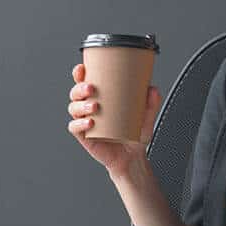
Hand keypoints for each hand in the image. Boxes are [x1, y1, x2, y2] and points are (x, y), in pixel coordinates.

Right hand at [66, 63, 161, 178]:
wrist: (132, 157)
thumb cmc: (134, 134)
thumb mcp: (146, 117)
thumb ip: (151, 104)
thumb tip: (152, 90)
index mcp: (100, 98)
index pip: (85, 82)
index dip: (80, 73)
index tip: (83, 68)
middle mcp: (89, 108)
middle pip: (75, 93)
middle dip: (79, 88)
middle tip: (92, 88)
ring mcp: (85, 122)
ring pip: (73, 108)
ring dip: (80, 105)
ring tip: (94, 106)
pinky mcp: (84, 136)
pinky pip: (75, 127)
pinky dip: (80, 123)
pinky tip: (90, 123)